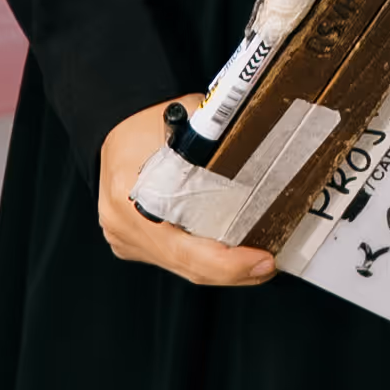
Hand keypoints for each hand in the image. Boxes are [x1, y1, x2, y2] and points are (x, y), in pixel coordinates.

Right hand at [96, 99, 276, 288]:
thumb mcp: (195, 126)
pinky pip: (169, 258)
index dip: (229, 264)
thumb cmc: (152, 117)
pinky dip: (199, 257)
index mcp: (133, 195)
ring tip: (254, 261)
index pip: (186, 251)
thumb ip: (226, 150)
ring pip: (180, 267)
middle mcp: (123, 222)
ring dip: (218, 267)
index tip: (263, 261)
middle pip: (187, 266)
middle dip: (233, 271)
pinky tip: (224, 252)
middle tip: (267, 265)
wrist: (118, 120)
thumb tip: (272, 167)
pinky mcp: (128, 239)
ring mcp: (123, 235)